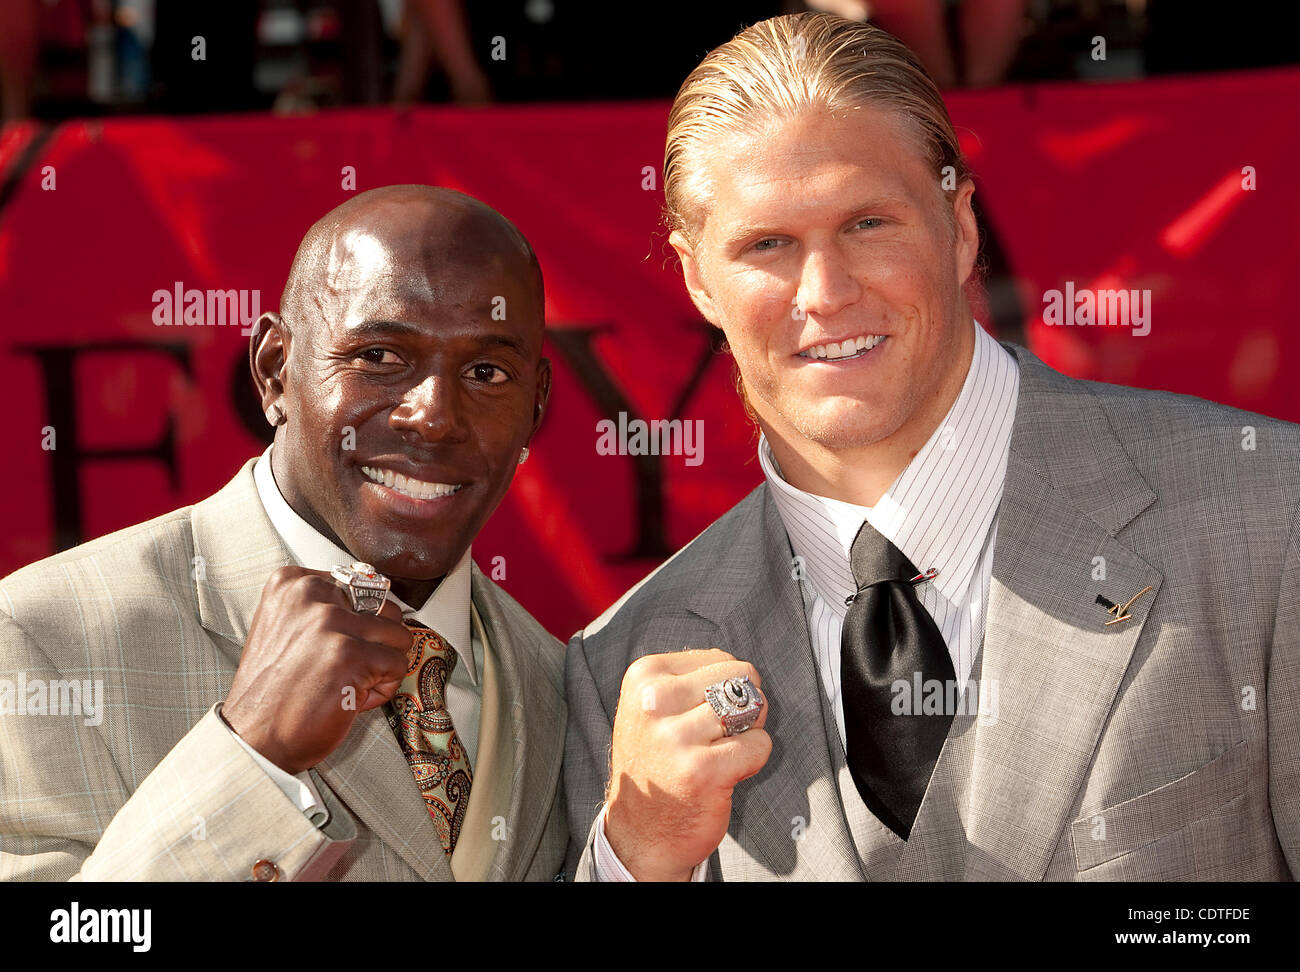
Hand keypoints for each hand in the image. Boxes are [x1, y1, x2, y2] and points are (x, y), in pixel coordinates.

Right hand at [222, 566, 411, 774]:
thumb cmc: (275, 692)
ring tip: (347, 683)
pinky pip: (398, 664)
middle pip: (386, 608)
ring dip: (381, 667)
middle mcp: (311, 594)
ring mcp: (330, 623)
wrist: (255, 738)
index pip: (363, 587)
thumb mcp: (289, 629)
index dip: (358, 625)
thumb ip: (326, 608)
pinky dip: (383, 689)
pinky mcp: (351, 654)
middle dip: (376, 643)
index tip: (330, 648)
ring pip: (398, 636)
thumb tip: (378, 601)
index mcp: (293, 582)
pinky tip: (350, 698)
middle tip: (342, 669)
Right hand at [604, 648, 770, 880]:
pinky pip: (759, 745)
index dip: (727, 686)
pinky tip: (728, 773)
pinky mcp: (702, 771)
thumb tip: (746, 672)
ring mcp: (677, 738)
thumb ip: (691, 680)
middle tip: (724, 733)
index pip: (720, 659)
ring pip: (751, 709)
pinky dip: (755, 758)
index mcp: (644, 676)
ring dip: (749, 732)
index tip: (704, 715)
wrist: (638, 832)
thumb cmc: (656, 762)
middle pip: (740, 678)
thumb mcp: (653, 707)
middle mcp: (655, 702)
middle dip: (745, 703)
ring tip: (723, 751)